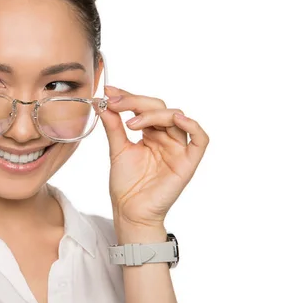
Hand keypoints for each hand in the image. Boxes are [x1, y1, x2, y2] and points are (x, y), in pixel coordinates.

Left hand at [99, 86, 209, 230]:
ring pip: (175, 118)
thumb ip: (113, 126)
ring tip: (131, 123)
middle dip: (136, 102)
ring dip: (153, 114)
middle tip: (116, 102)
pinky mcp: (188, 162)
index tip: (109, 92)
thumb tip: (104, 102)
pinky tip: (176, 119)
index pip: (144, 107)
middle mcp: (167, 138)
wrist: (129, 211)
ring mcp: (178, 149)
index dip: (128, 97)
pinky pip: (200, 139)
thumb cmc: (126, 184)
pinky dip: (192, 126)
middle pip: (160, 108)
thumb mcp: (117, 149)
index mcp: (151, 134)